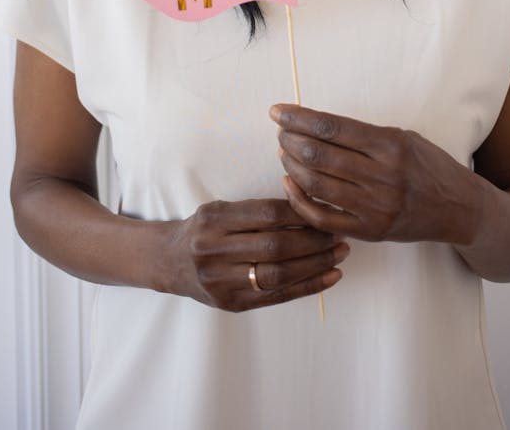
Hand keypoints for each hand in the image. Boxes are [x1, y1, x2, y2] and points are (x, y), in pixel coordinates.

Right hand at [169, 198, 348, 311]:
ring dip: (316, 264)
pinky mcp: (232, 304)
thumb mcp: (220, 209)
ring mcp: (222, 281)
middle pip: (275, 246)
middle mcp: (214, 251)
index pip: (266, 214)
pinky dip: (308, 287)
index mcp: (213, 220)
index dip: (300, 212)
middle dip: (314, 239)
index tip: (324, 208)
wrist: (169, 262)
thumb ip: (255, 210)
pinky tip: (331, 277)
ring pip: (278, 274)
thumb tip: (307, 204)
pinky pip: (277, 297)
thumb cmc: (203, 229)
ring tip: (340, 253)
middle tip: (339, 232)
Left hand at [270, 105, 478, 245]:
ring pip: (316, 185)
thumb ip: (363, 134)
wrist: (458, 208)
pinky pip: (322, 218)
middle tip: (280, 131)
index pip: (331, 127)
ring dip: (291, 165)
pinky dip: (299, 200)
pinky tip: (289, 184)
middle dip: (289, 139)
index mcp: (390, 145)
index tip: (278, 111)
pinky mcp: (370, 231)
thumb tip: (314, 124)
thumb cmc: (428, 166)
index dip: (299, 118)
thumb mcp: (403, 138)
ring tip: (284, 152)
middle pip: (318, 155)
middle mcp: (382, 176)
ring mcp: (375, 207)